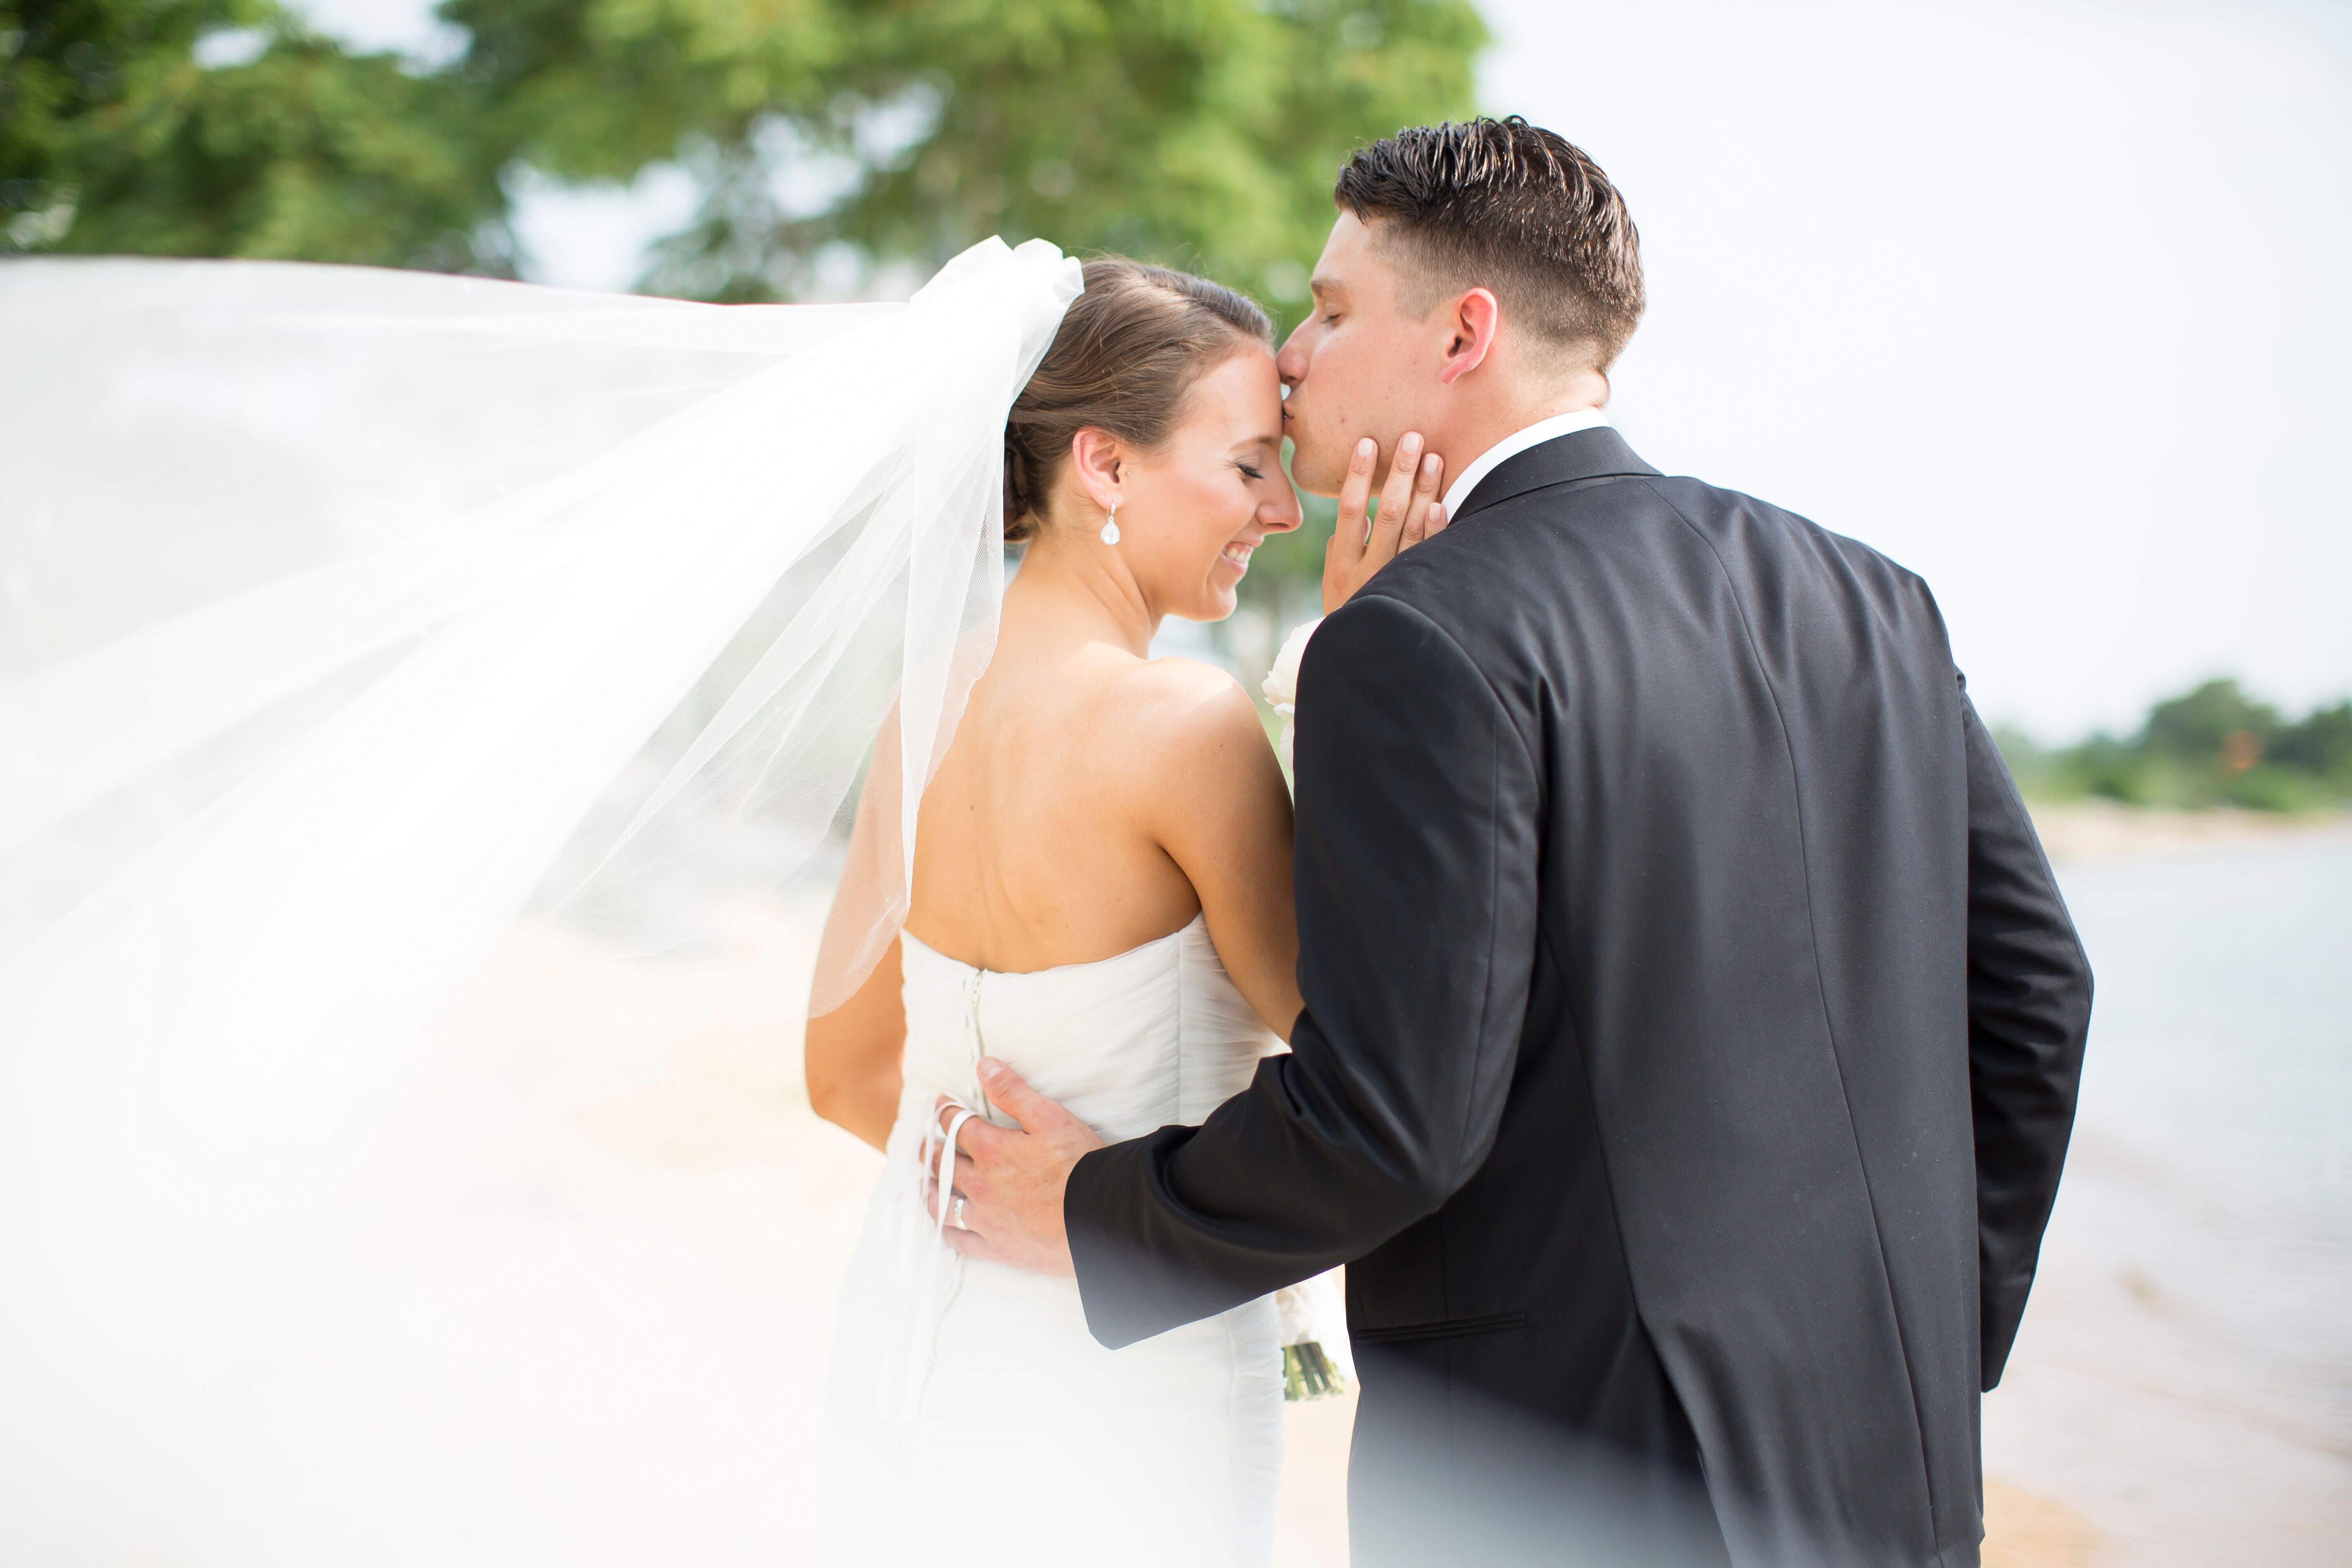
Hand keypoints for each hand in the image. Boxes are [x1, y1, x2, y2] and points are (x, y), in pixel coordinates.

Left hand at [923, 1058, 1104, 1276]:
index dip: (947, 1112)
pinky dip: (949, 1232)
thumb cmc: (1080, 1164)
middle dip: (931, 1151)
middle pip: (944, 1165)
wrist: (1100, 1217)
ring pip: (944, 1204)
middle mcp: (982, 1185)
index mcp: (992, 1150)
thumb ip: (1013, 1092)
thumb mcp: (1050, 1117)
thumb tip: (984, 1066)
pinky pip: (962, 1241)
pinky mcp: (998, 1247)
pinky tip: (946, 1229)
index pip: (958, 1125)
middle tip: (923, 1146)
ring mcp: (987, 1219)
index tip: (941, 1106)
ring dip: (932, 1191)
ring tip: (926, 1185)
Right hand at [1322, 433, 1445, 614]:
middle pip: (1388, 512)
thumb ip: (1338, 552)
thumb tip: (1349, 523)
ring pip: (1413, 529)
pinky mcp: (1421, 589)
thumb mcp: (1333, 587)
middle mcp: (1370, 570)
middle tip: (1412, 438)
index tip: (1367, 443)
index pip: (1349, 510)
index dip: (1359, 476)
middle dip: (1400, 473)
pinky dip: (1436, 529)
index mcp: (1342, 565)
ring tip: (1433, 457)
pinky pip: (1431, 555)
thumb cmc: (1348, 617)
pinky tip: (1441, 504)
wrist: (1367, 660)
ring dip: (1424, 491)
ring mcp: (1398, 579)